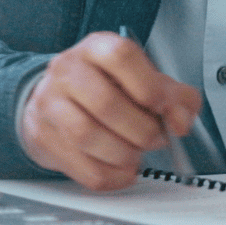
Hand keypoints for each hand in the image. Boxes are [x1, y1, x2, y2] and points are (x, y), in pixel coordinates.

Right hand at [19, 31, 201, 190]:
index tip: (162, 106)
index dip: (148, 85)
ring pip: (88, 136)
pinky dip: (113, 176)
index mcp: (97, 48)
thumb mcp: (144, 80)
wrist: (58, 100)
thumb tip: (180, 120)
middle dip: (141, 130)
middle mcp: (68, 70)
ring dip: (124, 155)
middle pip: (105, 103)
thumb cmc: (107, 88)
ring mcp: (50, 103)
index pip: (120, 56)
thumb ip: (175, 97)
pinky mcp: (44, 137)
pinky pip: (83, 167)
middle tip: (154, 138)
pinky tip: (121, 168)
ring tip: (135, 153)